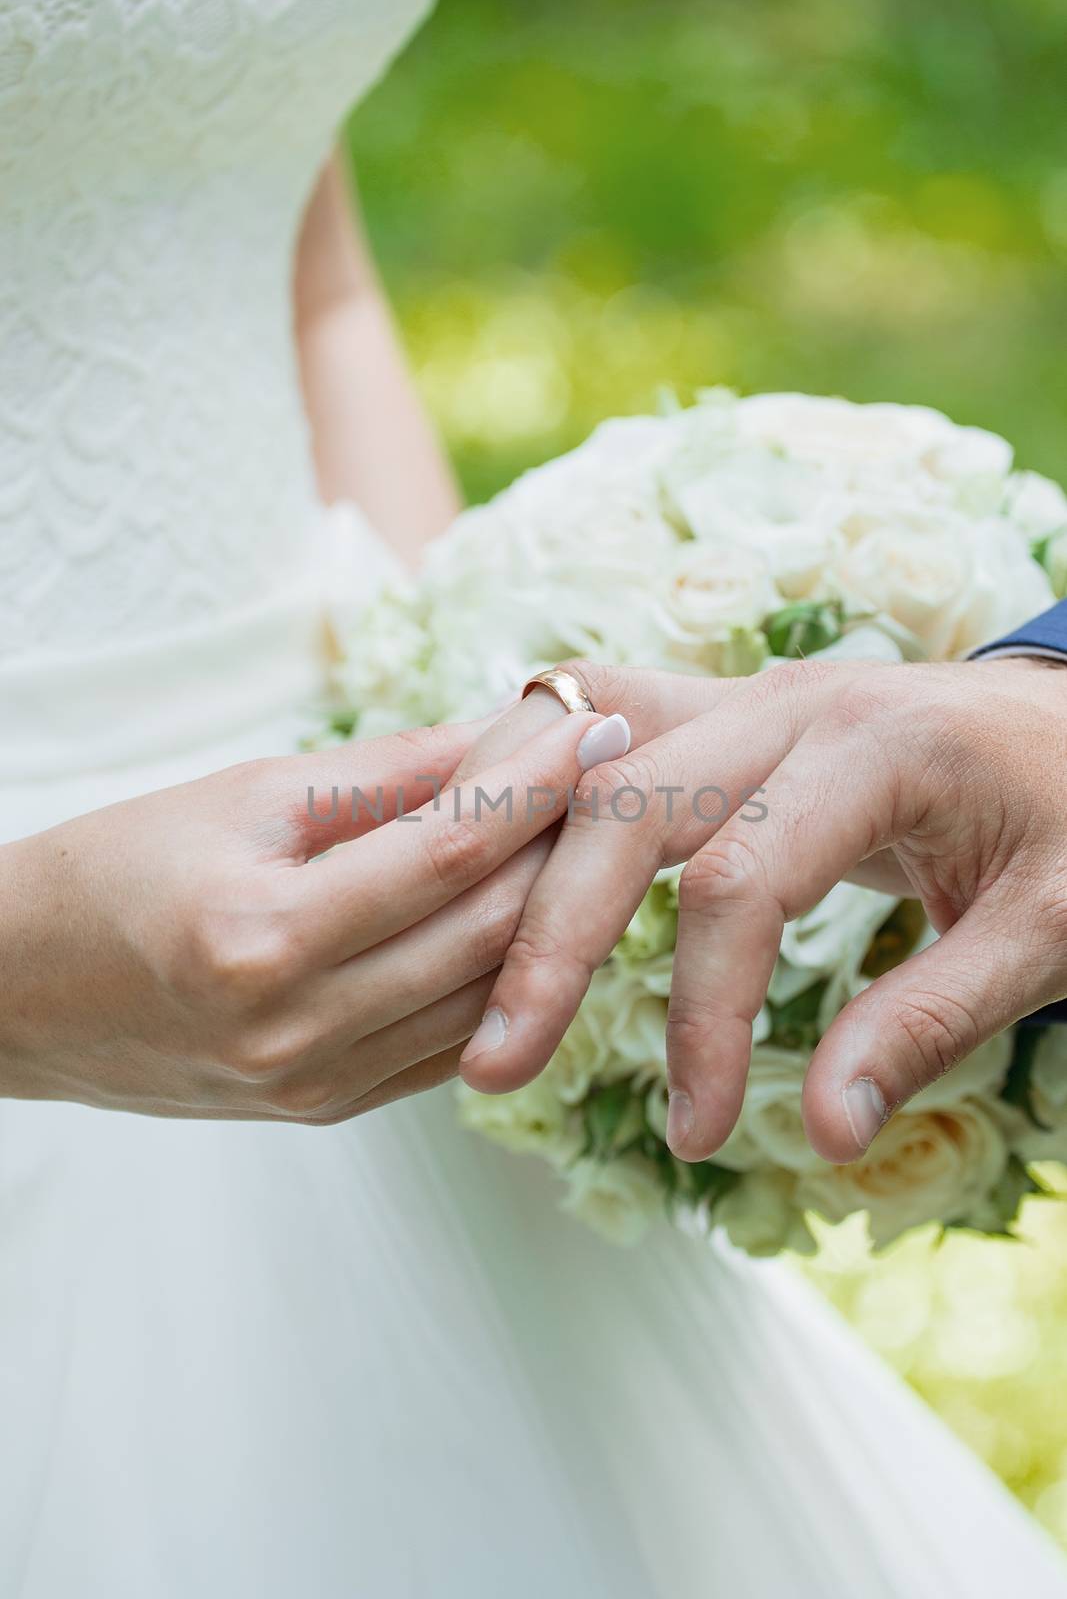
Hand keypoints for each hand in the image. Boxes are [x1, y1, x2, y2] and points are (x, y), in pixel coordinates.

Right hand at [0, 706, 613, 1121]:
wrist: (26, 990)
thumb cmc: (121, 870)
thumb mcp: (246, 796)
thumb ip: (386, 773)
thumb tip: (505, 732)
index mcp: (265, 939)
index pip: (449, 855)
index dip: (536, 785)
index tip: (596, 726)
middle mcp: (300, 1031)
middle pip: (488, 932)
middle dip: (562, 843)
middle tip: (608, 773)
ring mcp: (319, 1085)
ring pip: (488, 994)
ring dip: (549, 912)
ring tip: (581, 833)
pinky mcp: (329, 1108)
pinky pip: (453, 1041)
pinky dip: (501, 974)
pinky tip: (526, 912)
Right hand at [460, 655, 1066, 1163]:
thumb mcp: (1047, 929)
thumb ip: (931, 1021)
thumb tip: (829, 1133)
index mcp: (873, 744)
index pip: (739, 881)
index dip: (704, 1015)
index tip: (697, 1130)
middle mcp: (785, 701)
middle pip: (622, 804)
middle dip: (551, 940)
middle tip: (496, 1067)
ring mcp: (743, 699)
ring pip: (586, 762)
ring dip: (521, 867)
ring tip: (464, 972)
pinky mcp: (722, 720)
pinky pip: (600, 745)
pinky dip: (537, 808)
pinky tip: (491, 877)